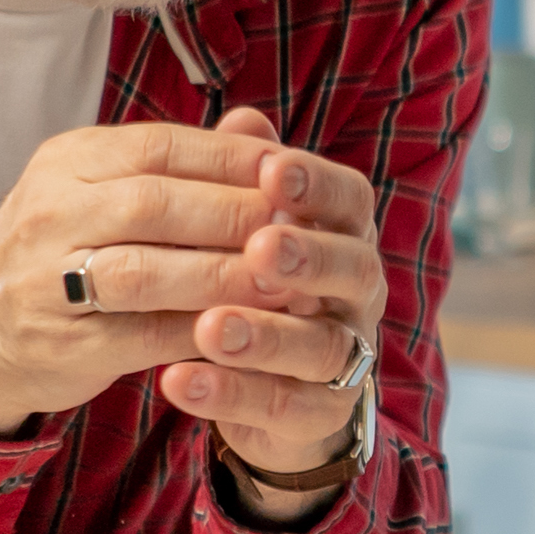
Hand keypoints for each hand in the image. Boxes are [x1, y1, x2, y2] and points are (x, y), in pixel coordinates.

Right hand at [0, 107, 384, 460]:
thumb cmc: (61, 254)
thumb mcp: (104, 194)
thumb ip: (181, 165)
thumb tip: (264, 128)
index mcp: (68, 163)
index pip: (161, 146)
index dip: (233, 160)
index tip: (296, 172)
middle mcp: (50, 212)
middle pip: (156, 203)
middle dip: (237, 216)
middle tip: (303, 231)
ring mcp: (47, 280)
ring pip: (147, 271)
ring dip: (225, 278)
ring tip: (289, 285)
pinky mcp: (61, 343)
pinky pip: (141, 337)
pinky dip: (200, 335)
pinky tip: (248, 334)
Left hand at [149, 111, 390, 490]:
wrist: (266, 386)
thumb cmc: (255, 286)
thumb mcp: (246, 230)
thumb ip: (244, 181)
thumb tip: (243, 119)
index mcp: (344, 236)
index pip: (350, 200)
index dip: (317, 184)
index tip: (273, 169)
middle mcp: (358, 296)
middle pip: (353, 271)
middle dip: (307, 258)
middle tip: (260, 248)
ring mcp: (345, 360)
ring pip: (320, 347)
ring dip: (265, 335)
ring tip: (209, 327)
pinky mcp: (317, 414)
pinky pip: (281, 407)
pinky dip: (229, 394)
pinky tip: (176, 379)